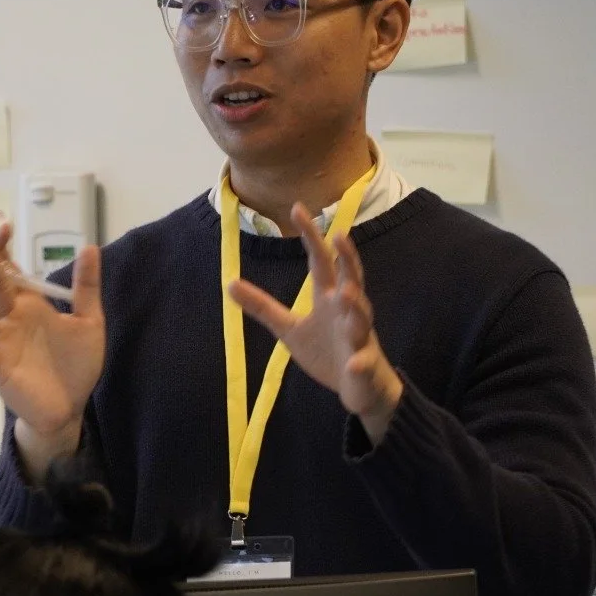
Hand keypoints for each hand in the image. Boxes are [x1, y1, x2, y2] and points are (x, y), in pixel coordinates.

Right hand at [0, 224, 104, 479]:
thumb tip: (89, 247)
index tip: (4, 226)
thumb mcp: (89, 322)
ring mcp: (2, 342)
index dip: (6, 250)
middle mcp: (12, 320)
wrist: (69, 407)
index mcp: (32, 306)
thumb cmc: (76, 365)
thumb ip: (87, 287)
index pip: (14, 272)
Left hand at [227, 203, 403, 442]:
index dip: (311, 236)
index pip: (320, 261)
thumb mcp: (289, 328)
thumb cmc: (327, 350)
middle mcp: (347, 310)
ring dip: (355, 305)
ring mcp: (360, 336)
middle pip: (350, 279)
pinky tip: (354, 363)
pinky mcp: (365, 364)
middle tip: (340, 235)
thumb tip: (229, 283)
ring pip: (361, 317)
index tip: (298, 208)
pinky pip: (364, 361)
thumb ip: (263, 307)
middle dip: (347, 258)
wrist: (359, 386)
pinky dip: (360, 361)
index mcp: (328, 297)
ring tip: (346, 292)